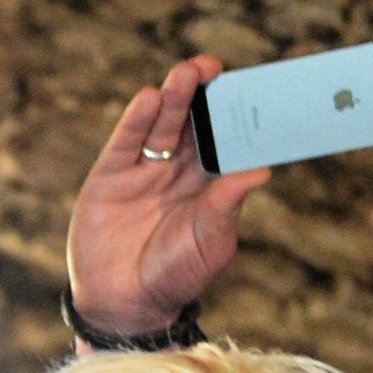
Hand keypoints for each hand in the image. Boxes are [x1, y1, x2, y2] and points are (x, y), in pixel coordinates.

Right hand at [62, 59, 267, 342]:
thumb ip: (227, 205)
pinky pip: (127, 140)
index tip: (250, 87)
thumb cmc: (175, 276)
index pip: (227, 138)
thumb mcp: (210, 242)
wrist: (123, 303)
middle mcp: (180, 170)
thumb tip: (261, 170)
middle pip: (195, 122)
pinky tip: (150, 98)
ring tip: (186, 73)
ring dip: (175, 96)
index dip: (237, 112)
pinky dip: (137, 119)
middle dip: (205, 93)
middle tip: (214, 68)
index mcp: (211, 183)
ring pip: (164, 123)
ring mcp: (145, 170)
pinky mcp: (111, 175)